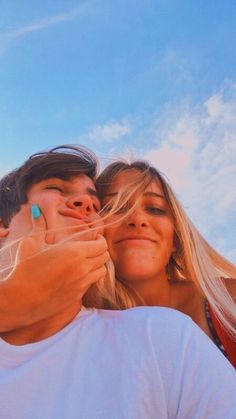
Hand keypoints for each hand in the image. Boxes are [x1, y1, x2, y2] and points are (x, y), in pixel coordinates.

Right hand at [0, 205, 108, 331]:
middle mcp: (83, 268)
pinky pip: (91, 284)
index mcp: (75, 252)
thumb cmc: (24, 269)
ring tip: (85, 261)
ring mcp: (81, 284)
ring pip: (101, 271)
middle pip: (105, 257)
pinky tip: (76, 274)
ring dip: (97, 265)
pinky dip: (89, 277)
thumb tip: (35, 209)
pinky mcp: (77, 297)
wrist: (19, 300)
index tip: (93, 237)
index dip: (100, 239)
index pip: (102, 244)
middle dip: (100, 250)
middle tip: (90, 247)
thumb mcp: (30, 243)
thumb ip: (38, 224)